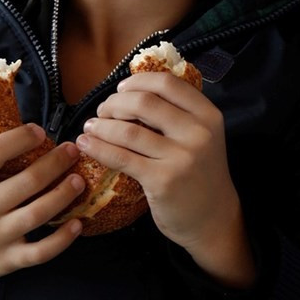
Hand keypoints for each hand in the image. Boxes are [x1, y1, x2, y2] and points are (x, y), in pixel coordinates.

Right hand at [0, 125, 85, 299]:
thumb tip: (29, 138)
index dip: (22, 137)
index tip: (40, 132)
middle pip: (28, 181)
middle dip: (56, 162)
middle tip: (72, 151)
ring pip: (39, 213)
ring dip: (64, 194)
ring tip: (79, 180)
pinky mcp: (5, 261)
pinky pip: (40, 251)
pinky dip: (63, 238)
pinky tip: (78, 223)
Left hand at [76, 69, 253, 286]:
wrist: (213, 218)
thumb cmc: (200, 173)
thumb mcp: (202, 137)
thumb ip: (178, 114)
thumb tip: (130, 92)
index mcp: (208, 115)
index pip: (167, 83)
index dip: (137, 81)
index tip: (121, 90)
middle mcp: (198, 133)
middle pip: (144, 102)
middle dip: (114, 103)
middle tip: (102, 111)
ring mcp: (181, 157)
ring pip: (128, 130)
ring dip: (101, 125)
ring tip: (90, 128)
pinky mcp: (162, 180)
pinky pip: (121, 157)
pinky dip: (98, 148)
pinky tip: (86, 144)